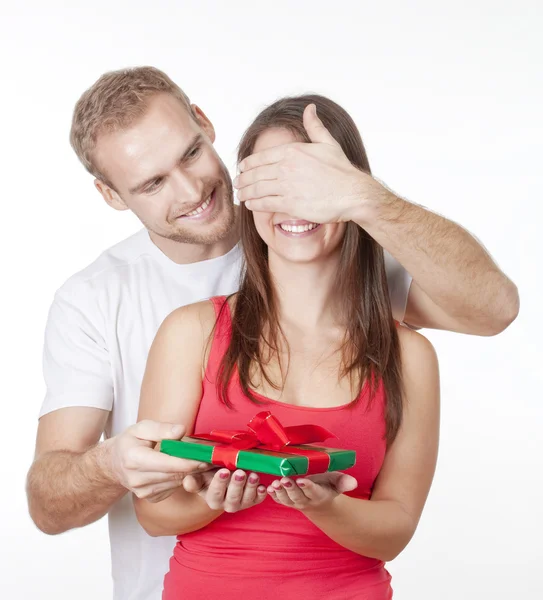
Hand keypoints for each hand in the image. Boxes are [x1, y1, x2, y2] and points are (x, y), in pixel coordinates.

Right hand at [105, 420, 210, 502]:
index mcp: (134, 459)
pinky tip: (189, 469)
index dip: (189, 461)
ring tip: (205, 461)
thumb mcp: (141, 428)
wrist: (114, 464)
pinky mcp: (150, 498)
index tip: (206, 456)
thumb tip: (181, 430)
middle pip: (175, 474)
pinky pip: (173, 488)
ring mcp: (143, 492)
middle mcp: (138, 479)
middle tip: (213, 457)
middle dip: (196, 466)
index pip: (168, 463)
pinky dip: (183, 479)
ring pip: (176, 482)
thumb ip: (161, 428)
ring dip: (192, 473)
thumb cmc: (129, 443)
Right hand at [183, 468, 266, 512]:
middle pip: (232, 498)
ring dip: (250, 487)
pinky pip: (258, 499)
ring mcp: (241, 503)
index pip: (215, 494)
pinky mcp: (253, 500)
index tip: (223, 471)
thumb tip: (188, 483)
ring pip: (246, 499)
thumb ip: (194, 479)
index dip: (219, 483)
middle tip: (240, 472)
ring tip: (253, 475)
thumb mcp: (200, 476)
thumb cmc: (210, 475)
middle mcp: (227, 505)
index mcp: (212, 500)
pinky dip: (261, 493)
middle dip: (237, 485)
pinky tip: (263, 486)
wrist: (224, 477)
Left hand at [234, 104, 380, 222]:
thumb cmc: (342, 170)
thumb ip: (314, 126)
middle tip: (237, 183)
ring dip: (246, 192)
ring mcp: (287, 186)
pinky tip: (250, 204)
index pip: (262, 157)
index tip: (242, 168)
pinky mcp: (291, 204)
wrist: (353, 194)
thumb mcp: (328, 143)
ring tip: (241, 194)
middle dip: (243, 179)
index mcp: (293, 151)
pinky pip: (265, 203)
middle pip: (256, 173)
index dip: (248, 164)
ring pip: (257, 189)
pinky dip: (255, 204)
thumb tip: (310, 108)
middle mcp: (287, 167)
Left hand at [267, 472, 357, 512]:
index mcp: (320, 494)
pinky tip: (269, 489)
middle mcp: (306, 500)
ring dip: (280, 492)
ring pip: (287, 499)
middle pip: (298, 496)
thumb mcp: (337, 482)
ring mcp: (295, 502)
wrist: (320, 501)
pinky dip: (274, 496)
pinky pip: (279, 501)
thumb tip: (353, 483)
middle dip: (291, 488)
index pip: (314, 491)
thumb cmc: (328, 486)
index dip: (308, 486)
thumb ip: (344, 482)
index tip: (302, 480)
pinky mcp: (287, 501)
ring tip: (276, 483)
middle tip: (285, 479)